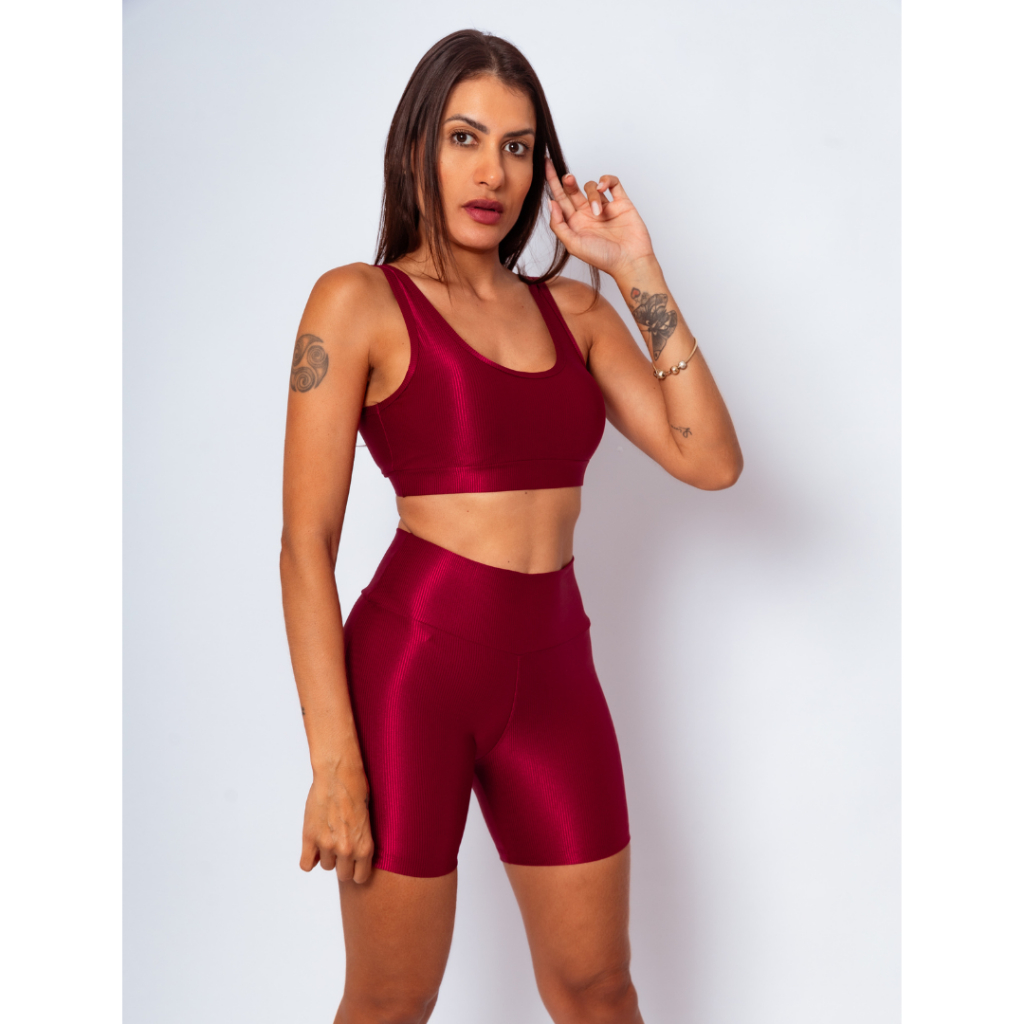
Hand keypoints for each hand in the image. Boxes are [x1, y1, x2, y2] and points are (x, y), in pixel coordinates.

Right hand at [300, 763, 373, 883]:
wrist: (339, 775)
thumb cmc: (357, 791)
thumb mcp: (367, 821)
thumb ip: (359, 842)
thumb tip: (352, 857)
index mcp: (365, 846)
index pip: (360, 877)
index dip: (356, 870)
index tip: (354, 862)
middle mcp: (347, 850)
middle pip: (343, 875)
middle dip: (343, 864)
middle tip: (342, 848)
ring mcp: (327, 845)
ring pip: (325, 866)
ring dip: (327, 855)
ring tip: (330, 836)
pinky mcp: (310, 837)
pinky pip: (306, 864)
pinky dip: (309, 858)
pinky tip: (314, 847)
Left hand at [545, 158, 655, 279]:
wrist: (629, 261)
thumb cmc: (602, 258)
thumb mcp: (573, 245)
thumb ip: (558, 225)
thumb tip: (551, 203)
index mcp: (574, 223)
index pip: (560, 198)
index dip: (552, 181)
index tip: (545, 165)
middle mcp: (587, 213)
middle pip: (572, 189)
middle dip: (567, 181)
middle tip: (568, 178)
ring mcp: (604, 206)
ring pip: (591, 186)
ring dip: (592, 194)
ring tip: (598, 212)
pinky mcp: (621, 202)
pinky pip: (612, 183)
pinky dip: (607, 180)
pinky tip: (604, 188)